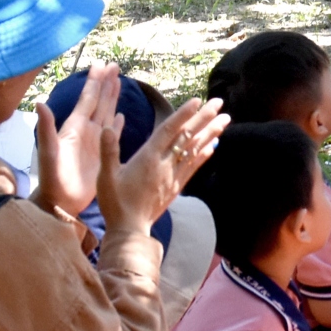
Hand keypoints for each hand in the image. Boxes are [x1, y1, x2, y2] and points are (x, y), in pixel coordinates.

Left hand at [31, 63, 120, 216]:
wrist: (60, 201)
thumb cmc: (53, 177)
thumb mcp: (48, 151)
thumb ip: (46, 127)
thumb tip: (40, 102)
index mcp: (74, 126)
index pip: (87, 99)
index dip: (94, 82)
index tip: (101, 64)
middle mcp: (85, 130)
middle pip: (99, 101)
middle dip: (106, 83)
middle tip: (114, 66)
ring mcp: (94, 141)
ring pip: (106, 112)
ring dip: (112, 97)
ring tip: (119, 82)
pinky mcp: (101, 153)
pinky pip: (112, 133)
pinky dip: (117, 123)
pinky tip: (121, 116)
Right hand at [98, 96, 229, 236]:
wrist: (130, 230)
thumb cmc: (115, 203)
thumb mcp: (105, 177)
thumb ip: (107, 151)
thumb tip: (106, 128)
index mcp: (148, 158)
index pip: (169, 131)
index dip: (183, 115)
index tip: (198, 101)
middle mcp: (165, 164)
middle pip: (187, 137)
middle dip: (205, 118)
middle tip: (220, 102)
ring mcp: (173, 176)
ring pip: (195, 150)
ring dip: (210, 133)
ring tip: (225, 120)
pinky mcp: (176, 186)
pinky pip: (193, 166)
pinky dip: (204, 154)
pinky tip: (214, 145)